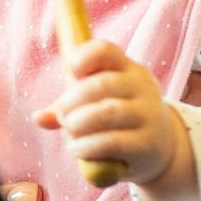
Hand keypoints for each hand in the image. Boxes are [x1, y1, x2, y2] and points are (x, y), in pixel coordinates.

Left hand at [34, 38, 188, 194]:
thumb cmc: (120, 121)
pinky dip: (87, 146)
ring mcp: (148, 115)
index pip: (107, 51)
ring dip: (78, 123)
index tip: (70, 70)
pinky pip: (113, 142)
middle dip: (73, 100)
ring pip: (108, 112)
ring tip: (69, 132)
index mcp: (129, 70)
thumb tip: (39, 118)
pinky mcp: (147, 143)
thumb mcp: (98, 105)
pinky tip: (77, 149)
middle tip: (63, 115)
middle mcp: (143, 88)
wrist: (161, 149)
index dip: (84, 56)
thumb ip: (69, 108)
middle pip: (104, 84)